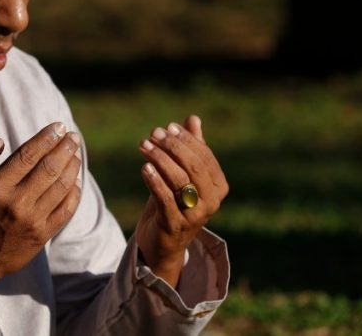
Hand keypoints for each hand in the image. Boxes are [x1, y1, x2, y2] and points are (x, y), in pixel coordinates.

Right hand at [0, 123, 82, 292]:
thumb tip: (0, 142)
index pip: (28, 154)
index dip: (46, 138)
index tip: (58, 127)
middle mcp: (16, 202)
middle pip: (49, 167)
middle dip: (65, 148)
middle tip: (72, 136)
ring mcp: (32, 220)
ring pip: (61, 187)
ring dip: (72, 167)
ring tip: (75, 155)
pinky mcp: (42, 236)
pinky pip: (66, 210)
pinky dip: (74, 193)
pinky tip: (75, 181)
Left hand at [135, 115, 227, 286]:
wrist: (162, 243)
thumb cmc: (174, 203)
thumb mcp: (182, 174)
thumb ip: (191, 148)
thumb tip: (193, 118)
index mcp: (218, 186)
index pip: (205, 156)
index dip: (186, 140)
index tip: (167, 127)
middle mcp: (211, 202)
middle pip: (194, 167)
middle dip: (173, 147)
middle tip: (154, 134)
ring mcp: (194, 215)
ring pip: (179, 181)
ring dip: (160, 159)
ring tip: (143, 145)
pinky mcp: (174, 225)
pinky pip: (165, 200)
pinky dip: (155, 181)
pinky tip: (144, 167)